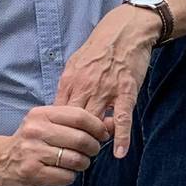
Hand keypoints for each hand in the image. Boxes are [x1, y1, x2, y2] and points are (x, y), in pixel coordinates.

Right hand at [0, 104, 109, 185]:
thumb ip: (82, 123)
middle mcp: (36, 131)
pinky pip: (66, 176)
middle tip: (91, 152)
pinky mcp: (32, 172)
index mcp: (41, 114)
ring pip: (76, 160)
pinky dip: (70, 176)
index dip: (98, 127)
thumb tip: (114, 124)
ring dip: (83, 164)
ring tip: (76, 163)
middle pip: (82, 139)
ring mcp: (33, 152)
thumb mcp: (51, 125)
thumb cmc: (32, 142)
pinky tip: (61, 172)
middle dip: (93, 148)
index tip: (102, 135)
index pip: (80, 116)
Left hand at [55, 5, 159, 156]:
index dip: (60, 129)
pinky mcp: (125, 93)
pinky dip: (121, 137)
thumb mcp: (75, 63)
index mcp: (70, 81)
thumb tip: (60, 104)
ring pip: (96, 123)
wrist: (125, 31)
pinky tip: (120, 153)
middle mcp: (85, 88)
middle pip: (74, 122)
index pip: (59, 113)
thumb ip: (68, 85)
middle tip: (77, 150)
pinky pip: (122, 119)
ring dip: (95, 139)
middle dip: (75, 138)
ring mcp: (105, 91)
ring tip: (95, 149)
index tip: (62, 139)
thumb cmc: (100, 47)